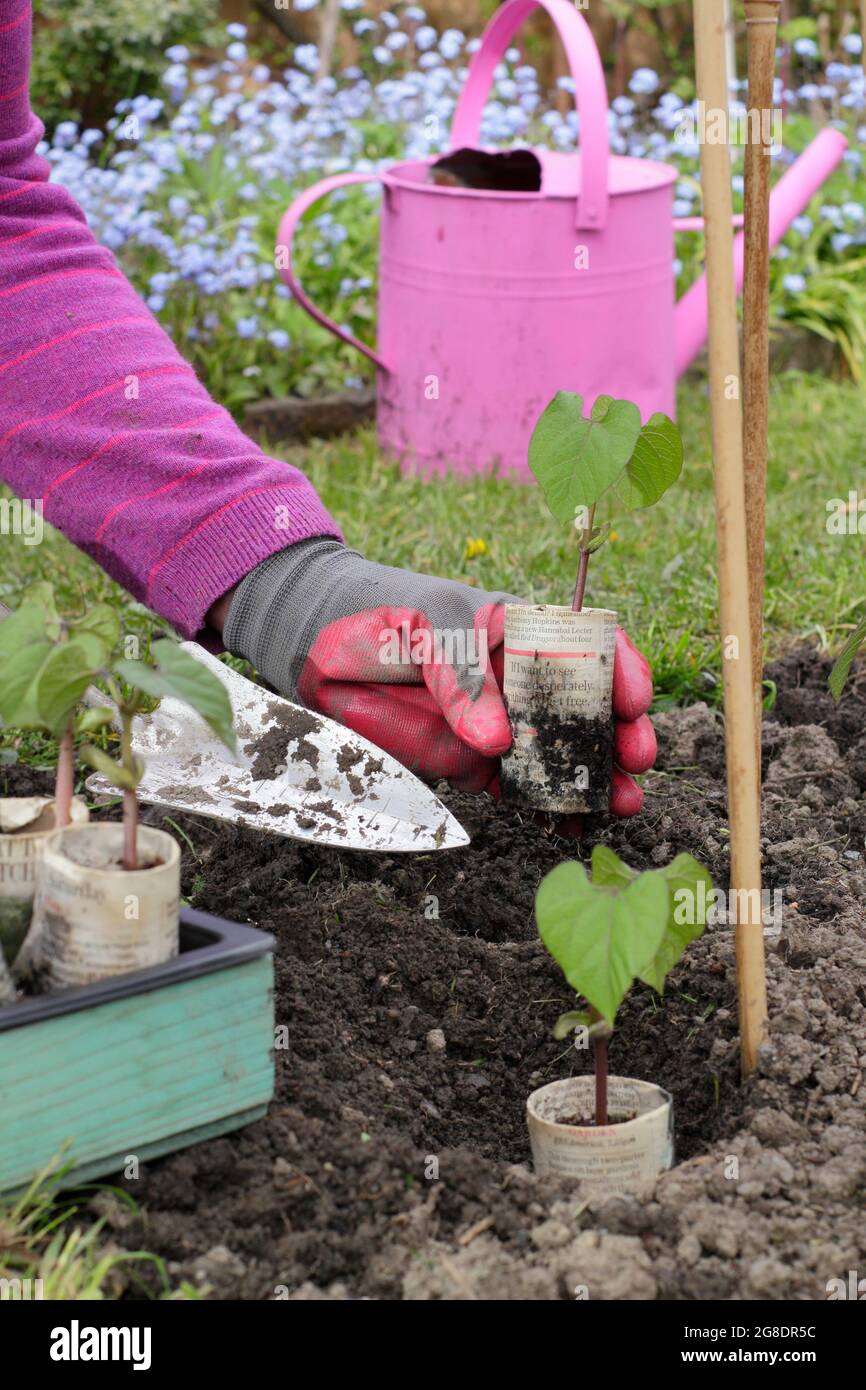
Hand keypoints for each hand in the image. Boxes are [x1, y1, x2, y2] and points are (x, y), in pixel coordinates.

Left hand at [219, 541, 655, 812]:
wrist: (322, 648)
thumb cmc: (382, 615)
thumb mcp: (425, 629)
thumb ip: (463, 680)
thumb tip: (497, 741)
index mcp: (523, 631)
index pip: (587, 646)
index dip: (619, 669)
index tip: (633, 698)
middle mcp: (522, 680)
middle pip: (586, 709)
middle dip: (618, 734)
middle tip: (636, 759)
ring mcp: (501, 724)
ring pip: (560, 755)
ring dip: (593, 780)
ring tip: (621, 804)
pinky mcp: (473, 762)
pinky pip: (518, 788)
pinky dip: (546, 807)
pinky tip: (570, 825)